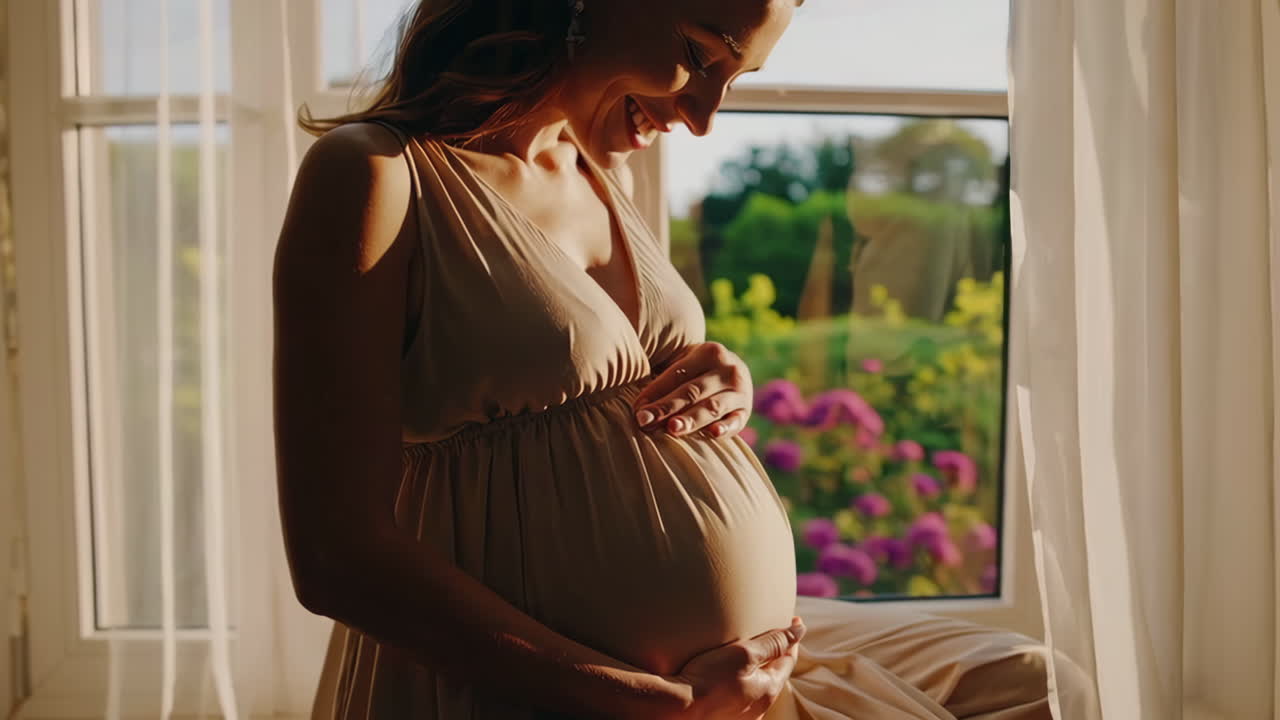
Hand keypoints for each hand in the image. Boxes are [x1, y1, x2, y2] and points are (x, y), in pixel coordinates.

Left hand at [634, 343, 752, 438]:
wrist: (734, 372)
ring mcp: (740, 391)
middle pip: (692, 391)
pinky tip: (713, 433)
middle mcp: (727, 369)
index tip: (637, 410)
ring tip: (672, 428)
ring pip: (712, 407)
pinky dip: (726, 428)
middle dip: (666, 407)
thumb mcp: (687, 363)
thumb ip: (665, 380)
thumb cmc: (699, 371)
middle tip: (645, 421)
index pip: (677, 374)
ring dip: (691, 419)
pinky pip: (736, 421)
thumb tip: (639, 409)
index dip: (655, 392)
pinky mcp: (746, 411)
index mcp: (709, 352)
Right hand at [663, 618, 805, 719]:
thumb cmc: (708, 677)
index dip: (791, 638)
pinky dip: (741, 680)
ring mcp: (742, 715)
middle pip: (774, 673)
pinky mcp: (725, 716)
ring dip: (757, 668)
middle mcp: (760, 707)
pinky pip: (740, 695)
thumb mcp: (744, 653)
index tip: (793, 620)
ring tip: (750, 653)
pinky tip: (729, 674)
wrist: (676, 706)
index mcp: (769, 689)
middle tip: (773, 634)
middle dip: (775, 653)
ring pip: (757, 685)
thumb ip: (773, 642)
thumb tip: (800, 630)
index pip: (788, 659)